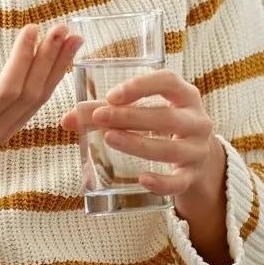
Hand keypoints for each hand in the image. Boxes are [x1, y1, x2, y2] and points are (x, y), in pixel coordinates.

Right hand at [0, 23, 82, 152]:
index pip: (4, 91)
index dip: (21, 60)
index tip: (32, 28)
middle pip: (27, 96)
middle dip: (46, 60)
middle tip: (62, 29)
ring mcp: (1, 134)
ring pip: (36, 99)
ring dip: (56, 67)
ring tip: (72, 38)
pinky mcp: (10, 126)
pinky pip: (35, 101)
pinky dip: (51, 76)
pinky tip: (63, 56)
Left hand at [60, 68, 225, 211]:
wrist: (196, 154)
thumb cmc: (161, 123)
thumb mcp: (143, 111)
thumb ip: (105, 112)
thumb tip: (66, 120)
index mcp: (185, 96)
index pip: (168, 81)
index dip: (141, 86)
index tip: (112, 95)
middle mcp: (197, 121)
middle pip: (166, 117)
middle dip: (130, 117)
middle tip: (100, 118)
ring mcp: (197, 150)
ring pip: (170, 149)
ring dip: (138, 144)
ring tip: (109, 139)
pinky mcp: (192, 176)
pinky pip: (179, 182)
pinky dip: (161, 183)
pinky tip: (143, 179)